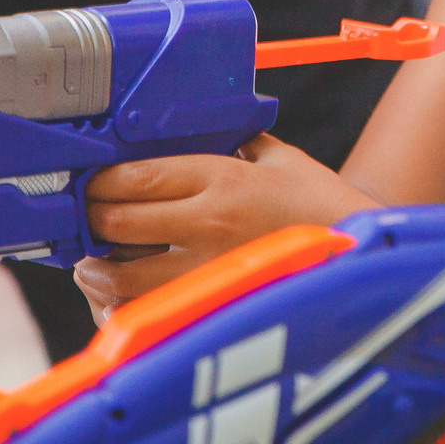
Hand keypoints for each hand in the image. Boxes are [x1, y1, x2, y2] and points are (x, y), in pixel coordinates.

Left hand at [73, 135, 377, 319]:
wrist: (359, 258)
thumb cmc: (322, 208)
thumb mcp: (280, 159)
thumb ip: (236, 141)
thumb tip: (204, 125)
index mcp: (221, 181)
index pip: (134, 178)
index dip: (99, 180)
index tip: (91, 181)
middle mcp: (206, 227)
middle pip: (115, 224)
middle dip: (90, 220)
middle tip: (85, 219)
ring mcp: (205, 274)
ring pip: (119, 279)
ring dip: (96, 270)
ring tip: (93, 263)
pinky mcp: (209, 309)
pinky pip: (143, 317)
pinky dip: (120, 311)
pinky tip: (119, 300)